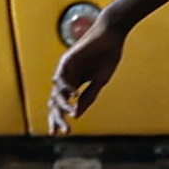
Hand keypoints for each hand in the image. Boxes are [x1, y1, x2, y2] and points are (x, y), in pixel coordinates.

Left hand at [48, 5, 133, 128]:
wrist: (112, 34)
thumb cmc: (107, 55)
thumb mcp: (100, 81)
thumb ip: (88, 97)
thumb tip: (76, 114)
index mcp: (74, 83)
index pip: (62, 104)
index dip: (59, 118)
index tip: (61, 133)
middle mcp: (67, 77)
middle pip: (56, 101)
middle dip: (58, 117)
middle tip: (64, 132)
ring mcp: (66, 69)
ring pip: (56, 91)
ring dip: (62, 105)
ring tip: (69, 115)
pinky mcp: (67, 59)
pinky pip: (62, 76)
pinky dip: (67, 87)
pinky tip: (74, 96)